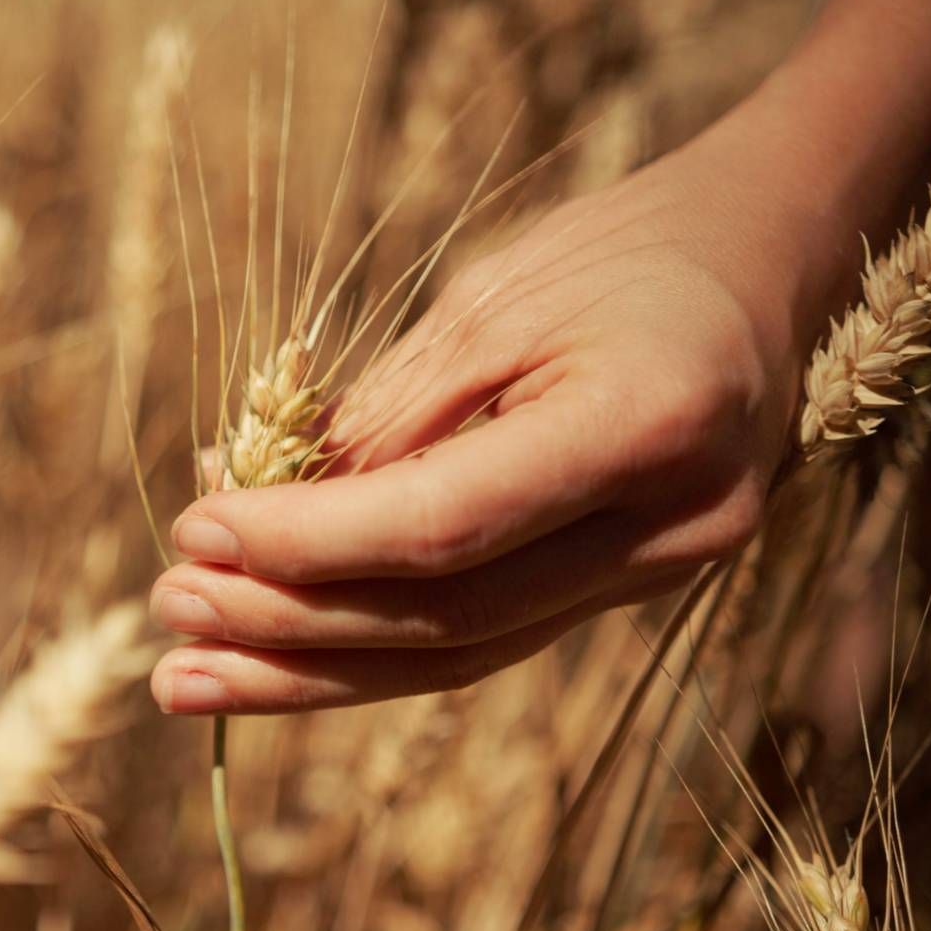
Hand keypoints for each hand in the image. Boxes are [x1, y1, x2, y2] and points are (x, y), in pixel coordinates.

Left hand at [148, 147, 816, 713]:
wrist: (765, 262)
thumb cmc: (624, 252)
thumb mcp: (493, 302)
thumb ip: (391, 418)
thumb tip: (257, 512)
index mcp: (647, 423)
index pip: (445, 525)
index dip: (307, 542)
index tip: (195, 532)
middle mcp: (673, 528)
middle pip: (449, 617)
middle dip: (290, 626)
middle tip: (166, 615)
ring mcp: (663, 576)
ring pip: (463, 654)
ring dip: (314, 674)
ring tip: (188, 678)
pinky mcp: (629, 593)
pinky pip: (487, 638)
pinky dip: (375, 650)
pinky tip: (278, 656)